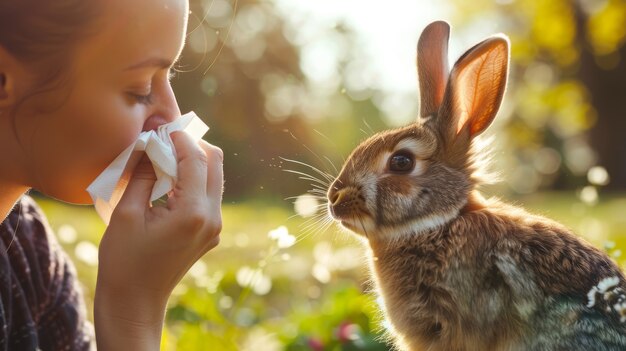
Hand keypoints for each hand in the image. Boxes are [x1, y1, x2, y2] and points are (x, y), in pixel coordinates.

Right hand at [94, 131, 222, 349]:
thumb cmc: (124, 261)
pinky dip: (194, 182)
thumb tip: (150, 145)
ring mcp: (215, 228)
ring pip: (214, 180)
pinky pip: (208, 197)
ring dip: (195, 164)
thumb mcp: (128, 213)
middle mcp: (212, 219)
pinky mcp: (210, 233)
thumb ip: (143, 175)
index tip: (164, 126)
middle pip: (216, 166)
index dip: (181, 139)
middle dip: (194, 147)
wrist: (135, 301)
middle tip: (168, 137)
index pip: (196, 161)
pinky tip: (170, 180)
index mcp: (194, 213)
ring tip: (166, 156)